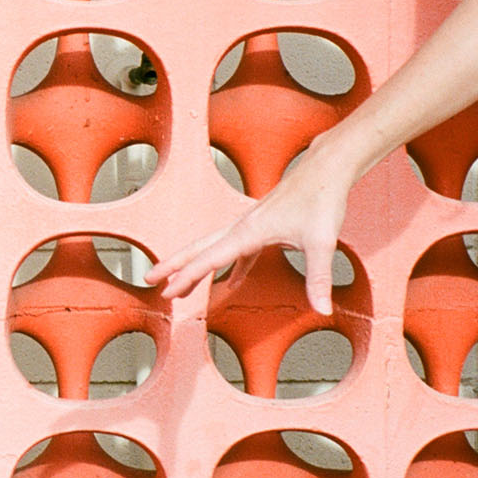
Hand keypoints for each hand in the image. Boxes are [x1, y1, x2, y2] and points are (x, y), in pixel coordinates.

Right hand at [145, 141, 355, 315]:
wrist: (327, 169)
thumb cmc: (322, 198)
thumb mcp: (322, 242)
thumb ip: (319, 279)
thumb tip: (323, 309)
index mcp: (249, 231)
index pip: (210, 258)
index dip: (186, 276)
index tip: (168, 291)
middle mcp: (243, 226)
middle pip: (199, 248)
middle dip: (174, 266)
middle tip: (150, 280)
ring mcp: (251, 226)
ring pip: (213, 248)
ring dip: (195, 266)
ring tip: (181, 286)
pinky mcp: (263, 227)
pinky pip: (237, 252)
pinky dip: (229, 268)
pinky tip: (232, 282)